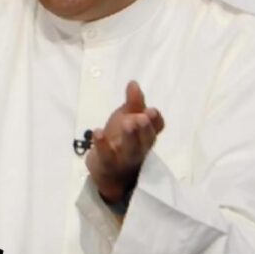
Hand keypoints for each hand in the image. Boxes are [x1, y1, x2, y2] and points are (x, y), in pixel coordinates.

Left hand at [85, 81, 165, 204]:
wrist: (107, 170)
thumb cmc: (121, 139)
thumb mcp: (127, 118)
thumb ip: (133, 103)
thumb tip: (133, 83)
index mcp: (146, 134)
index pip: (156, 128)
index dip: (155, 120)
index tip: (151, 111)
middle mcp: (139, 148)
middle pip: (146, 140)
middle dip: (145, 128)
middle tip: (142, 117)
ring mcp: (124, 158)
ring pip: (131, 150)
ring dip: (130, 137)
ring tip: (127, 123)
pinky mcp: (107, 164)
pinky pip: (107, 156)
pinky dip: (102, 145)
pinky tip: (98, 132)